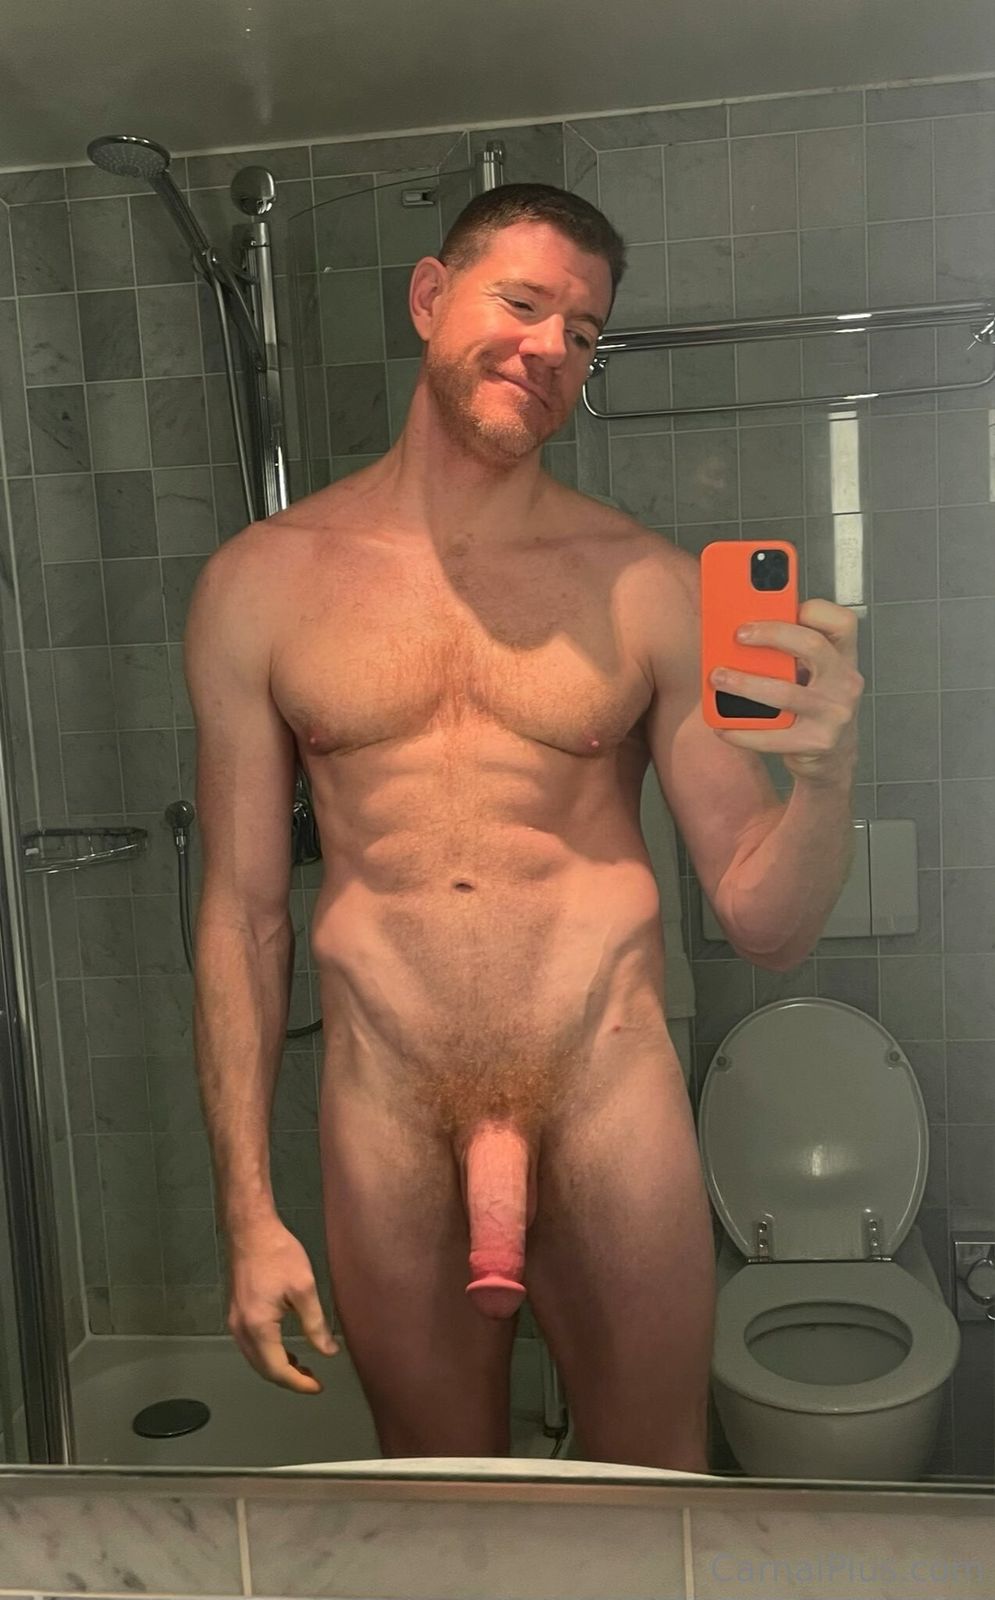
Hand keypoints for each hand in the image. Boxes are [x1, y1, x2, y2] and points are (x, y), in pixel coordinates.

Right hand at [226, 1218, 338, 1392]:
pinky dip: (267, 1354)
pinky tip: (284, 1348)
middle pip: (263, 1369)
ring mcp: (234, 1322)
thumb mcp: (304, 1288)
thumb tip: (328, 1352)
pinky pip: (251, 1345)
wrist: (250, 1230)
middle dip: (288, 1379)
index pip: (277, 1369)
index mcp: (258, 1327)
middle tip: (313, 1379)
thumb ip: (315, 1324)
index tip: (319, 1387)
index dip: (298, 1383)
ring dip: (277, 1368)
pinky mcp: (235, 1313)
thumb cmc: (279, 1255)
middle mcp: (241, 1330)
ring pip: (255, 1359)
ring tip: (302, 1367)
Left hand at [708, 598, 863, 784]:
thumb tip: (740, 631)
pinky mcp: (816, 743)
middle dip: (771, 635)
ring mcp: (834, 714)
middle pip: (812, 646)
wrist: (831, 758)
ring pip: (785, 693)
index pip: (841, 621)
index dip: (813, 609)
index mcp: (844, 657)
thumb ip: (788, 651)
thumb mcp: (812, 673)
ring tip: (718, 678)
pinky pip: (772, 736)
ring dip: (745, 684)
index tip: (779, 605)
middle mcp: (845, 682)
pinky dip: (741, 730)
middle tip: (738, 635)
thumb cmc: (814, 706)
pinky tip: (722, 726)